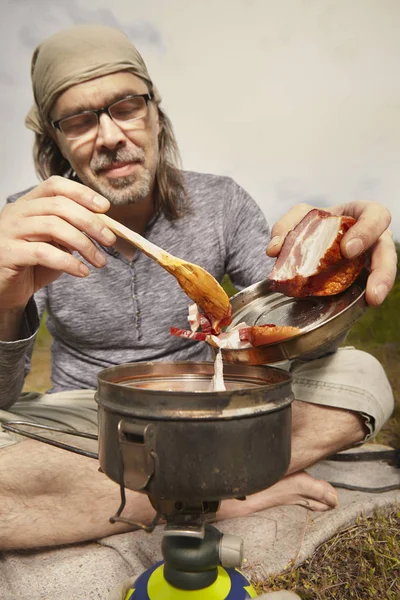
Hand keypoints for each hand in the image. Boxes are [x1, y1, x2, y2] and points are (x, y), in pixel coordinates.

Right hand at [0, 176, 116, 311]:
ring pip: (53, 226)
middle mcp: (16, 213)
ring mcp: (9, 231)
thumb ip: (73, 231)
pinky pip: (43, 252)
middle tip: (110, 240)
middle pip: (59, 205)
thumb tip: (105, 226)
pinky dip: (68, 262)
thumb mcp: (56, 244)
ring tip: (100, 261)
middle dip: (90, 222)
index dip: (82, 193)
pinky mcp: (7, 253)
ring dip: (83, 244)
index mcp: (27, 204)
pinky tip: (83, 272)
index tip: (106, 208)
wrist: (5, 293)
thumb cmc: (32, 266)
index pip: (55, 186)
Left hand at [266, 201, 395, 305]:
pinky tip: (362, 304)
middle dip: (382, 267)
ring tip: (372, 300)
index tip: (348, 249)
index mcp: (360, 214)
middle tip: (368, 284)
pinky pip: (370, 285)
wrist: (310, 241)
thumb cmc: (312, 224)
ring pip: (386, 269)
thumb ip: (285, 228)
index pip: (375, 215)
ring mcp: (371, 258)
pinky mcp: (364, 277)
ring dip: (381, 284)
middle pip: (387, 249)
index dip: (367, 231)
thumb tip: (274, 249)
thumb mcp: (298, 218)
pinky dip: (365, 294)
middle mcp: (372, 236)